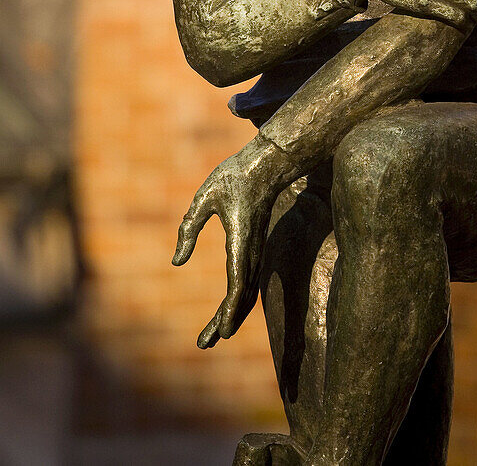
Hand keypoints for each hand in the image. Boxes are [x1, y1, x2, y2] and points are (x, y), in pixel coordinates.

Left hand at [172, 137, 283, 348]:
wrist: (267, 163)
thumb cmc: (234, 176)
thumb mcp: (204, 197)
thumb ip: (189, 228)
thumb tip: (177, 263)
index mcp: (240, 240)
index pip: (237, 285)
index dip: (229, 312)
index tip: (221, 334)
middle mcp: (252, 251)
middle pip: (242, 297)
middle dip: (225, 323)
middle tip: (203, 345)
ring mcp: (256, 250)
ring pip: (247, 292)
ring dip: (231, 316)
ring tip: (211, 337)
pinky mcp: (255, 247)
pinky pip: (248, 281)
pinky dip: (238, 301)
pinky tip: (228, 310)